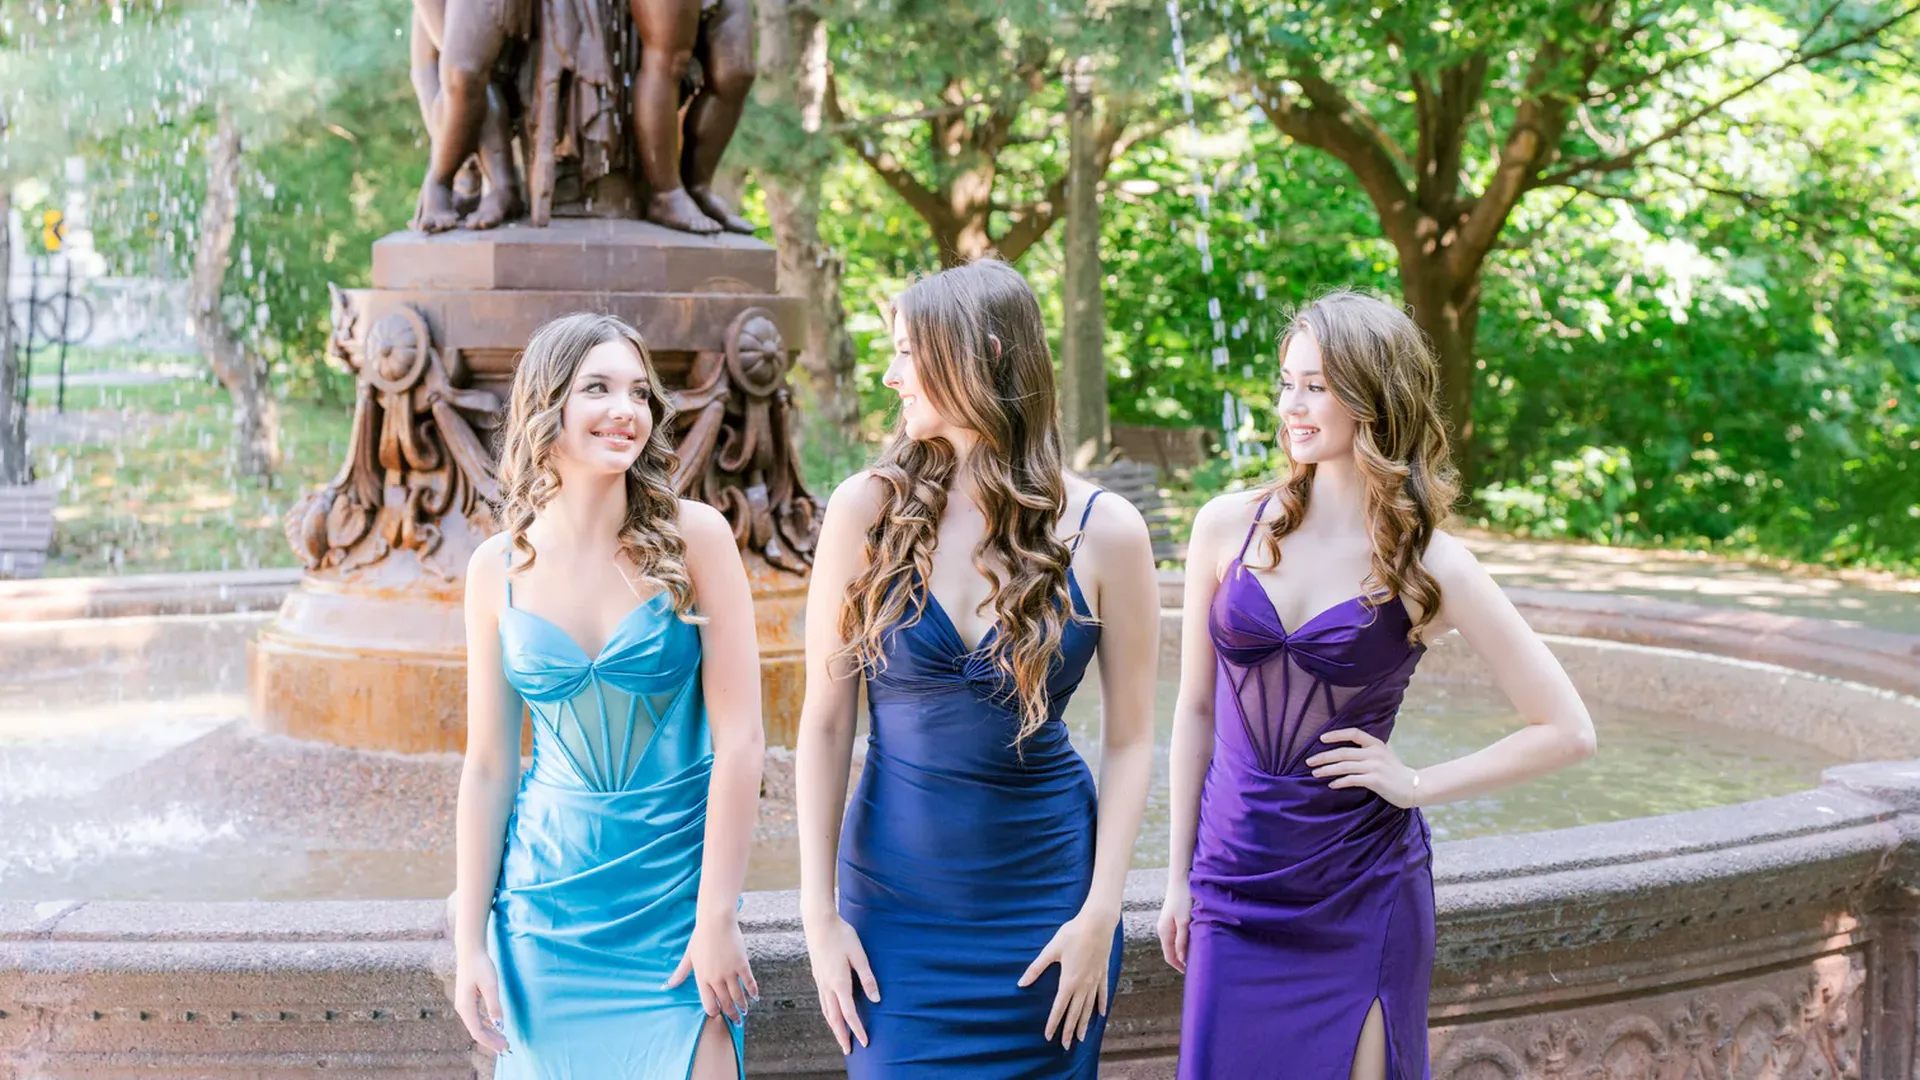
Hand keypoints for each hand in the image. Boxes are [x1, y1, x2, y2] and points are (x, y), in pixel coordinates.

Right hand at [453, 946, 509, 1054]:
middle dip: (491, 1040)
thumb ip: (494, 1006)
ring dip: (490, 1032)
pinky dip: (486, 1023)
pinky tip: (495, 1025)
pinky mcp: (468, 998)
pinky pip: (476, 1017)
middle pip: (477, 1030)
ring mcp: (464, 1004)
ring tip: (502, 1039)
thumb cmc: (481, 966)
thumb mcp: (490, 985)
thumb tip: (499, 1025)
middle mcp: (462, 1008)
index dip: (490, 1042)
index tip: (504, 1047)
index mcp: (466, 1007)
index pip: (477, 1032)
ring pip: (477, 1024)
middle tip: (506, 1046)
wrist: (470, 951)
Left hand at [666, 911, 758, 1022]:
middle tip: (736, 1020)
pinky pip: (748, 982)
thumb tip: (667, 985)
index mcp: (702, 978)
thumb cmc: (700, 937)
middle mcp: (715, 979)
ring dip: (742, 1006)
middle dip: (731, 1013)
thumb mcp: (689, 956)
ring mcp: (729, 972)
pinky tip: (755, 997)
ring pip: (737, 995)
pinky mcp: (741, 964)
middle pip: (725, 1002)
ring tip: (744, 1011)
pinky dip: (752, 991)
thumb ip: (680, 973)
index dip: (714, 1011)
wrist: (716, 922)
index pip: (708, 1003)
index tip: (718, 1015)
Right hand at [803, 914, 878, 1053]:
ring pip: (826, 1011)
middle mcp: (827, 986)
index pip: (849, 1013)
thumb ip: (867, 977)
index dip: (857, 1029)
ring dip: (834, 1027)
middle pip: (835, 1018)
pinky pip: (823, 1001)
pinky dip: (828, 1014)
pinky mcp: (817, 976)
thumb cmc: (841, 935)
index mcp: (839, 982)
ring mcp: (820, 981)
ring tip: (840, 1037)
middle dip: (842, 1035)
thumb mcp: (859, 955)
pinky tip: (831, 1014)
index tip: (864, 1042)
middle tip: (848, 1050)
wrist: (818, 922)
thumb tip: (876, 999)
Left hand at [1018, 910, 1115, 1050]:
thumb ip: (1036, 968)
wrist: (1097, 923)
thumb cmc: (1073, 934)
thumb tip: (1021, 983)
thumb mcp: (1051, 950)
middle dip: (1069, 1030)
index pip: (1059, 1008)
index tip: (1048, 1037)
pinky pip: (1102, 994)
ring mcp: (1095, 980)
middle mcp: (1083, 985)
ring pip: (1088, 1007)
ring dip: (1083, 1023)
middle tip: (1065, 1046)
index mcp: (1069, 981)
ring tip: (1081, 1038)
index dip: (1053, 1023)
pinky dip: (1100, 1005)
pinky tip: (1100, 1015)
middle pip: (1075, 1013)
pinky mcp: (1103, 973)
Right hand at [1156, 886, 1191, 973]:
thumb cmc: (1183, 899)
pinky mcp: (1171, 918)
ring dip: (1183, 951)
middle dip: (1181, 960)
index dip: (1179, 966)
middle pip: (1171, 951)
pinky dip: (1183, 942)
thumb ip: (1182, 941)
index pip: (1169, 956)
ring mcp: (1166, 924)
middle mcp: (1163, 929)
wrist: (1180, 880)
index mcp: (1164, 932)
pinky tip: (1193, 941)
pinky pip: (1176, 935)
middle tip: (1195, 966)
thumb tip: (1182, 959)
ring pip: (1174, 943)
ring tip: (1196, 955)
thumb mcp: (1184, 922)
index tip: (1190, 973)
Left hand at [1307, 727, 1418, 806]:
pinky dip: (1339, 782)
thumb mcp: (1384, 754)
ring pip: (1344, 766)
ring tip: (1315, 773)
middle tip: (1309, 761)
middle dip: (1323, 756)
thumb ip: (1368, 750)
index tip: (1321, 739)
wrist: (1414, 787)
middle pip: (1343, 752)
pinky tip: (1331, 784)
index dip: (1336, 734)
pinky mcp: (1375, 780)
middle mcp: (1374, 752)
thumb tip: (1346, 750)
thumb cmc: (1396, 772)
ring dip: (1327, 770)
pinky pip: (1351, 779)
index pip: (1353, 733)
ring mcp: (1374, 766)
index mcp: (1376, 744)